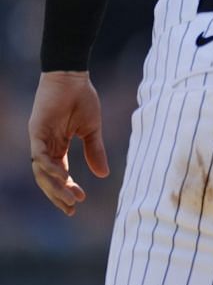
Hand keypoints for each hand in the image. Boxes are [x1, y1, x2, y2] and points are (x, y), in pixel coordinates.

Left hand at [28, 71, 108, 214]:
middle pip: (47, 178)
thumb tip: (103, 175)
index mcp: (57, 146)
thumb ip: (95, 151)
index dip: (67, 189)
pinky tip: (63, 177)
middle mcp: (45, 146)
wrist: (73, 76)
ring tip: (69, 198)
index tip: (80, 202)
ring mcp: (39, 139)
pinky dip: (50, 167)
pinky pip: (39, 155)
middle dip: (58, 195)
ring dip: (54, 186)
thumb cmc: (82, 98)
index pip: (58, 174)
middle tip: (71, 208)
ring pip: (41, 170)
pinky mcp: (37, 130)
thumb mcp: (92, 130)